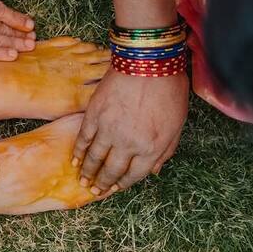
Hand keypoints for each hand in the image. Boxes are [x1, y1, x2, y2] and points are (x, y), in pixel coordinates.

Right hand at [72, 69, 188, 192]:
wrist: (149, 61)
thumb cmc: (168, 89)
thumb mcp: (177, 123)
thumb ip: (166, 149)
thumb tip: (155, 170)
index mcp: (152, 148)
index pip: (134, 176)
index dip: (123, 184)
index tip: (115, 188)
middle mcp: (129, 144)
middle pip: (112, 171)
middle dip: (102, 183)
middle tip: (94, 190)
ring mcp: (109, 129)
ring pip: (94, 158)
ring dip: (87, 171)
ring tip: (82, 179)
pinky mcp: (95, 114)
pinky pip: (83, 138)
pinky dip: (78, 150)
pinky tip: (75, 158)